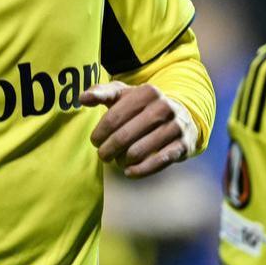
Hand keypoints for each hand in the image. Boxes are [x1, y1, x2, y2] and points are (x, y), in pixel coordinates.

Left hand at [80, 81, 196, 178]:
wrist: (181, 116)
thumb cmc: (143, 106)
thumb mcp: (124, 95)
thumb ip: (102, 93)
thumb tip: (83, 98)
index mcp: (147, 92)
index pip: (114, 117)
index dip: (100, 132)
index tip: (95, 141)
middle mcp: (164, 107)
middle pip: (124, 136)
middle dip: (108, 149)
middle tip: (103, 155)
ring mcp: (176, 127)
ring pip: (138, 151)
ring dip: (122, 161)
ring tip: (117, 161)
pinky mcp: (183, 145)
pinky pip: (158, 162)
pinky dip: (141, 170)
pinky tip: (129, 172)